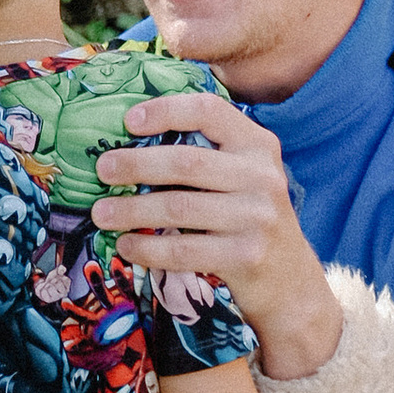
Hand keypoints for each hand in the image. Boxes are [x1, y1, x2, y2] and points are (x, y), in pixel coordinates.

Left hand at [92, 98, 344, 375]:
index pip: (209, 111)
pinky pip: (184, 250)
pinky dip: (148, 248)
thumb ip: (208, 153)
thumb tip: (131, 139)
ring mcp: (257, 218)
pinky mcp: (247, 256)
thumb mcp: (245, 176)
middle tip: (102, 170)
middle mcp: (262, 176)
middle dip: (135, 164)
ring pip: (178, 208)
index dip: (166, 110)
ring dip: (131, 210)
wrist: (292, 282)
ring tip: (101, 213)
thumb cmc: (251, 219)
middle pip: (185, 162)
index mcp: (258, 144)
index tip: (127, 121)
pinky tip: (128, 245)